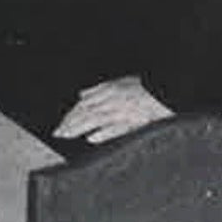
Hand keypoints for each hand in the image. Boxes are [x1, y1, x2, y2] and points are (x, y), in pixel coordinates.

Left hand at [52, 76, 172, 145]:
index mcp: (108, 92)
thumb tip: (82, 95)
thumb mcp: (119, 82)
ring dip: (79, 128)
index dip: (71, 115)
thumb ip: (99, 89)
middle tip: (57, 134)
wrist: (165, 90)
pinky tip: (91, 139)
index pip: (84, 105)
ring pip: (96, 120)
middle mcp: (112, 102)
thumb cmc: (142, 87)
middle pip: (86, 113)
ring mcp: (122, 112)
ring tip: (66, 135)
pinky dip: (103, 133)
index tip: (61, 125)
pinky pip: (116, 128)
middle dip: (70, 123)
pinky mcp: (134, 122)